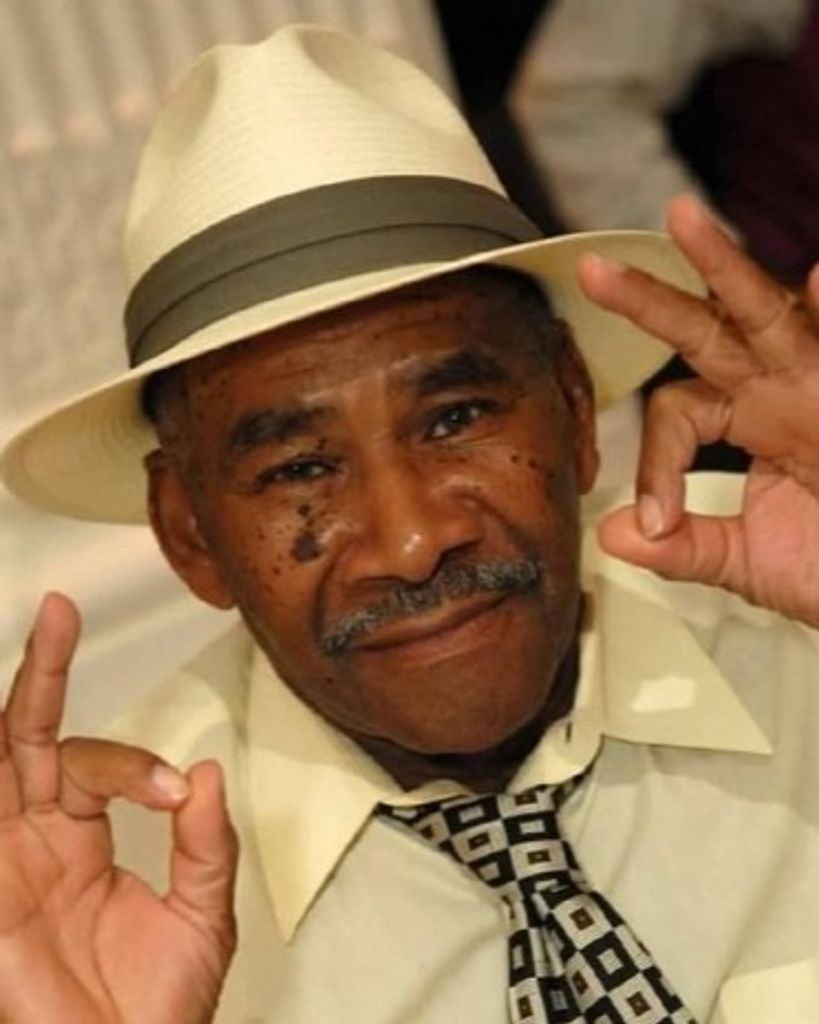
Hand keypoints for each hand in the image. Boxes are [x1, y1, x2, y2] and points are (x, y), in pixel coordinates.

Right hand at [0, 593, 237, 1022]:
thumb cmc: (153, 1011)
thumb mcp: (198, 917)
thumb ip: (205, 845)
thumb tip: (205, 771)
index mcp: (80, 839)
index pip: (94, 763)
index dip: (135, 767)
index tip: (174, 793)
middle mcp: (33, 839)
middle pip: (29, 735)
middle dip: (44, 670)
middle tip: (59, 610)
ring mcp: (3, 858)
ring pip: (1, 754)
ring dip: (21, 694)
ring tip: (45, 630)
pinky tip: (3, 733)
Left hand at [577, 194, 818, 626]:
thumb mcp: (753, 564)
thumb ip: (687, 549)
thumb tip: (614, 534)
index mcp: (752, 423)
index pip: (678, 412)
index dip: (658, 462)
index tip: (660, 519)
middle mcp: (783, 389)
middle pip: (704, 333)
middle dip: (649, 301)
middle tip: (591, 270)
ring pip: (766, 311)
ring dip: (723, 267)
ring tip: (681, 219)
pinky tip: (814, 275)